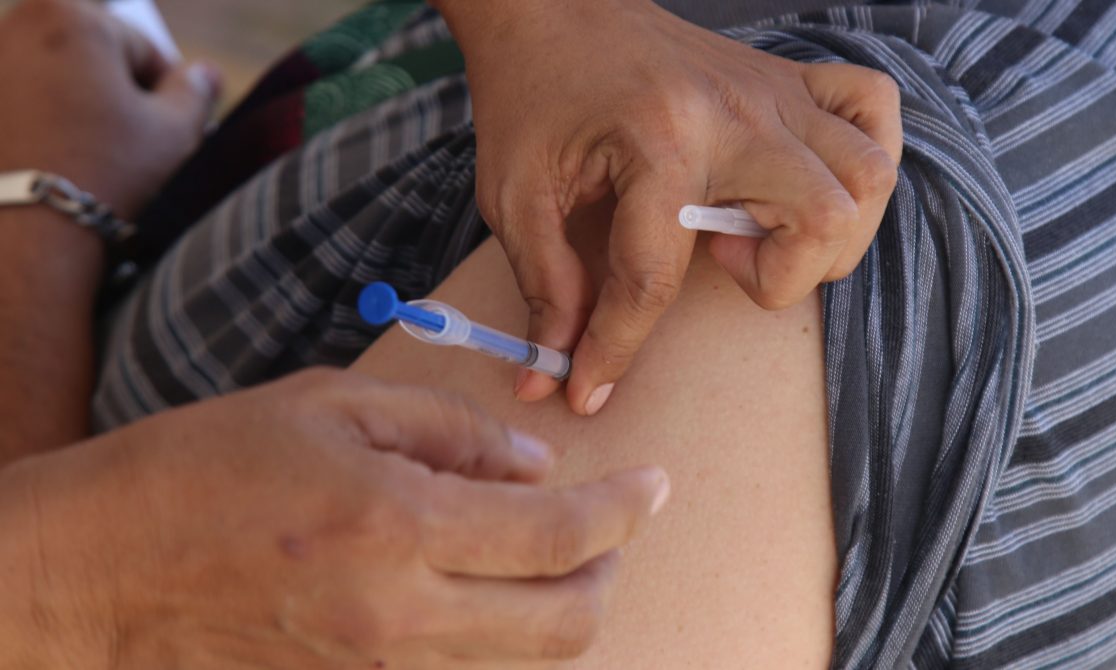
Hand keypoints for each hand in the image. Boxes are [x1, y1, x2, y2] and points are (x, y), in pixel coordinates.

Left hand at [0, 0, 219, 218]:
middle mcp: (19, 24)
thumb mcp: (175, 132)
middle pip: (95, 55)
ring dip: (77, 106)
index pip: (143, 48)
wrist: (32, 230)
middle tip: (125, 145)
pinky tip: (54, 157)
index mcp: (73, 17)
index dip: (163, 93)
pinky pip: (23, 100)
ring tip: (88, 154)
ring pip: (56, 76)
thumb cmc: (109, 173)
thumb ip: (196, 91)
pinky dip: (41, 121)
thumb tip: (206, 71)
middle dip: (115, 93)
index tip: (163, 132)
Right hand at [0, 369, 668, 667]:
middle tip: (614, 527)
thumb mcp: (328, 406)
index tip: (655, 486)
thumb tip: (532, 464)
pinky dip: (497, 634)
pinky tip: (482, 587)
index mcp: (394, 524)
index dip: (623, 510)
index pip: (555, 534)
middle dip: (609, 574)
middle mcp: (397, 616)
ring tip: (552, 553)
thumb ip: (446, 431)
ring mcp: (375, 669)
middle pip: (563, 626)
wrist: (101, 571)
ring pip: (519, 661)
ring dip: (560, 609)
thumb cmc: (204, 466)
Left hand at [437, 0, 900, 414]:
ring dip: (829, 233)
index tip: (591, 388)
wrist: (553, 8)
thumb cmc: (530, 94)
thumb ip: (544, 287)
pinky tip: (808, 181)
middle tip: (722, 261)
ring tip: (761, 228)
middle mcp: (734, 114)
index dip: (618, 348)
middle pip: (821, 219)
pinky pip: (874, 107)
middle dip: (780, 277)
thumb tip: (552, 375)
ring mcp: (771, 90)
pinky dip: (864, 157)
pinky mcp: (786, 77)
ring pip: (867, 176)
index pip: (657, 279)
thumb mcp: (515, 195)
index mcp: (658, 143)